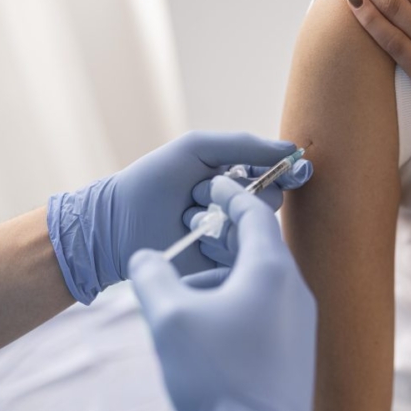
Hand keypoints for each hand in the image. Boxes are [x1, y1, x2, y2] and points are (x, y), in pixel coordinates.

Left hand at [47, 131, 311, 303]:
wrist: (116, 224)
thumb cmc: (152, 180)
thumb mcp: (196, 148)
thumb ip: (243, 145)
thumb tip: (292, 149)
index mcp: (236, 178)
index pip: (277, 174)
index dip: (288, 171)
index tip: (294, 170)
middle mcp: (238, 207)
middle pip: (272, 201)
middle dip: (239, 193)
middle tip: (199, 192)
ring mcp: (231, 236)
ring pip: (256, 228)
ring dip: (222, 218)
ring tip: (188, 218)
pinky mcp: (223, 265)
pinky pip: (242, 253)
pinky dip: (218, 241)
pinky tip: (194, 239)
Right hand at [130, 176, 316, 410]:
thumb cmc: (216, 376)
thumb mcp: (170, 319)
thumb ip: (152, 276)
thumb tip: (144, 257)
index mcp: (272, 271)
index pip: (253, 215)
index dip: (229, 195)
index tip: (211, 184)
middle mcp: (294, 290)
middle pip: (257, 247)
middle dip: (221, 240)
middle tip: (191, 236)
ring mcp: (299, 322)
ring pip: (259, 281)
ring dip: (222, 277)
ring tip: (185, 294)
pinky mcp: (295, 349)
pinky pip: (265, 309)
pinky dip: (235, 302)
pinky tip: (204, 326)